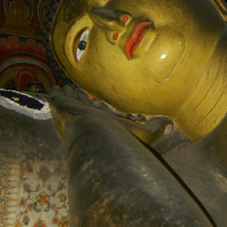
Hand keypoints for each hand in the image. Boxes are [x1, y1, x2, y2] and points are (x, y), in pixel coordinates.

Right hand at [48, 85, 172, 144]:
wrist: (95, 137)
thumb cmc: (120, 138)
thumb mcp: (145, 133)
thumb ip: (158, 129)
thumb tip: (172, 126)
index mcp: (106, 124)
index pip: (105, 115)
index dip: (104, 109)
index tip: (105, 105)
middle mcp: (89, 120)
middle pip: (85, 107)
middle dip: (81, 100)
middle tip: (77, 91)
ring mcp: (75, 116)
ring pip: (72, 102)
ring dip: (69, 96)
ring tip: (65, 88)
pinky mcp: (62, 112)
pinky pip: (58, 101)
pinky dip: (56, 95)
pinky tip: (53, 90)